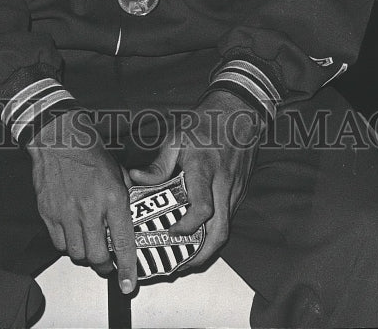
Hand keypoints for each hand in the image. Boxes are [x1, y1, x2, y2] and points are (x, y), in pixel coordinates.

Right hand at [26, 111, 137, 293]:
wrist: (58, 136)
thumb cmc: (89, 148)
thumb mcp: (117, 170)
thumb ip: (124, 196)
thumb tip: (128, 215)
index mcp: (112, 198)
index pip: (123, 243)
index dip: (126, 269)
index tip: (128, 284)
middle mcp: (90, 209)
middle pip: (97, 257)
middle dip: (104, 266)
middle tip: (107, 263)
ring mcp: (66, 212)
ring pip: (76, 253)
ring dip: (85, 254)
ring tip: (89, 245)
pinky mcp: (48, 212)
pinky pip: (58, 242)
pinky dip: (66, 244)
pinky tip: (72, 233)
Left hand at [128, 90, 261, 269]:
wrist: (239, 112)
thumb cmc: (205, 123)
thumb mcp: (176, 137)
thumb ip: (158, 164)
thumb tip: (137, 179)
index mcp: (204, 170)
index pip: (201, 209)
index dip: (186, 228)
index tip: (169, 233)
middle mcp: (223, 184)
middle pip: (219, 231)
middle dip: (201, 254)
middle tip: (180, 264)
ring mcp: (234, 190)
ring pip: (226, 228)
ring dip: (208, 247)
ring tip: (187, 257)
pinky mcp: (240, 191)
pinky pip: (229, 217)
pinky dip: (215, 232)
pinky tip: (200, 234)